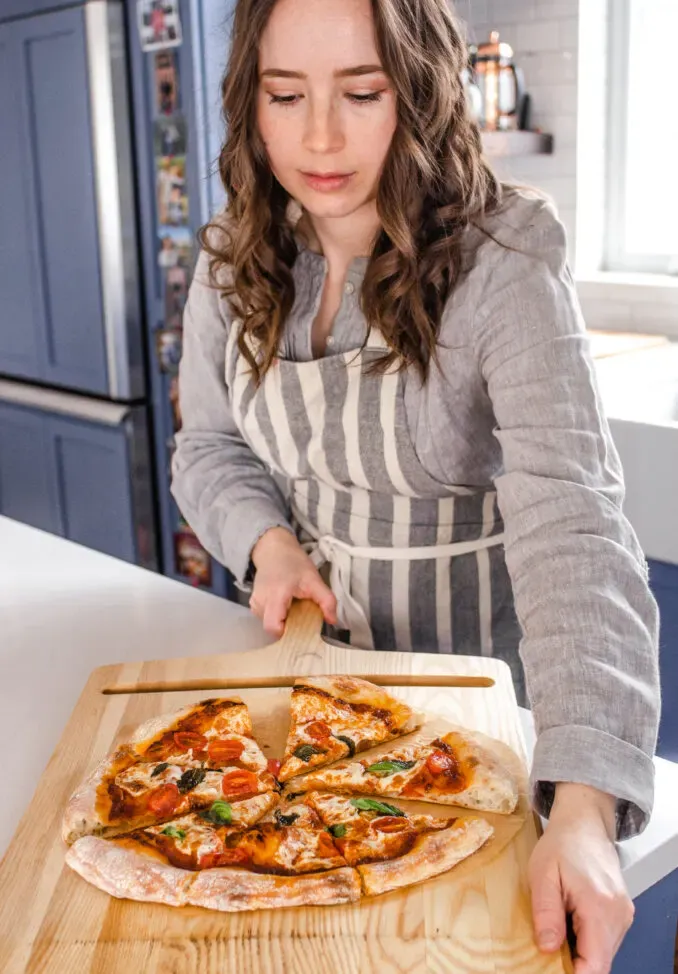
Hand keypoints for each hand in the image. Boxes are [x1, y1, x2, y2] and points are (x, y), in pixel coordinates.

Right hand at [249, 527, 337, 636]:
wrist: (273, 550)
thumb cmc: (293, 563)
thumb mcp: (314, 579)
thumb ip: (327, 600)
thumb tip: (332, 621)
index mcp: (276, 595)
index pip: (272, 627)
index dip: (287, 633)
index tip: (301, 626)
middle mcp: (261, 602)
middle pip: (272, 629)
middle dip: (289, 628)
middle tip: (301, 615)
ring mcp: (254, 604)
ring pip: (269, 625)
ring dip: (283, 621)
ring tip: (293, 606)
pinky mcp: (253, 604)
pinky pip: (266, 619)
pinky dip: (277, 616)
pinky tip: (285, 605)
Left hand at [529, 783, 633, 973]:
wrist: (585, 823)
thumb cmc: (562, 844)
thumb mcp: (542, 874)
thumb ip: (546, 912)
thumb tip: (547, 948)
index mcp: (599, 906)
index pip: (595, 964)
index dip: (573, 973)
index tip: (551, 967)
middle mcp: (618, 914)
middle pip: (600, 962)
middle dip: (573, 963)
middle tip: (547, 946)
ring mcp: (623, 914)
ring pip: (603, 953)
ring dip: (580, 952)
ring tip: (556, 929)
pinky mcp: (622, 913)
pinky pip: (606, 940)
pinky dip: (586, 940)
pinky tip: (568, 922)